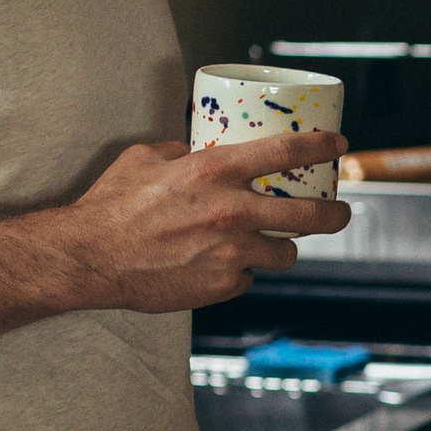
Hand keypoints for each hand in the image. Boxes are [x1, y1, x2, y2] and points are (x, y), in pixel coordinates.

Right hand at [51, 127, 351, 311]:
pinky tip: (218, 265)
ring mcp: (231, 252)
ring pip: (284, 253)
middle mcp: (231, 210)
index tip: (338, 145)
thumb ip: (183, 154)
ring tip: (271, 244)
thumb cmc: (112, 204)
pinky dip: (239, 271)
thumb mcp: (146, 159)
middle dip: (335, 214)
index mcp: (215, 171)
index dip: (321, 146)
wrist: (91, 257)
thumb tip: (199, 152)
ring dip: (281, 248)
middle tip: (340, 213)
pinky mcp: (223, 284)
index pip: (286, 152)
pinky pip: (247, 276)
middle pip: (309, 214)